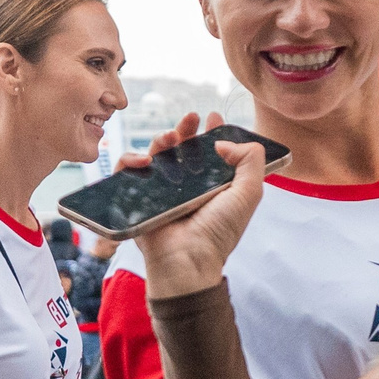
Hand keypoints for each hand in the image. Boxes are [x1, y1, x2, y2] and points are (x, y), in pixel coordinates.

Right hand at [130, 115, 269, 298]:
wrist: (188, 259)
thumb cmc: (219, 231)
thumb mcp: (249, 193)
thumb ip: (251, 160)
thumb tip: (224, 142)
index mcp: (214, 186)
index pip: (211, 153)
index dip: (211, 133)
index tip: (213, 118)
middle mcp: (188, 187)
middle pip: (183, 149)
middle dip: (186, 129)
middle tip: (191, 118)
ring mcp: (163, 192)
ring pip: (157, 156)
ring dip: (162, 139)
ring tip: (170, 137)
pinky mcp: (139, 198)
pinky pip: (127, 172)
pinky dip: (131, 159)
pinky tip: (144, 159)